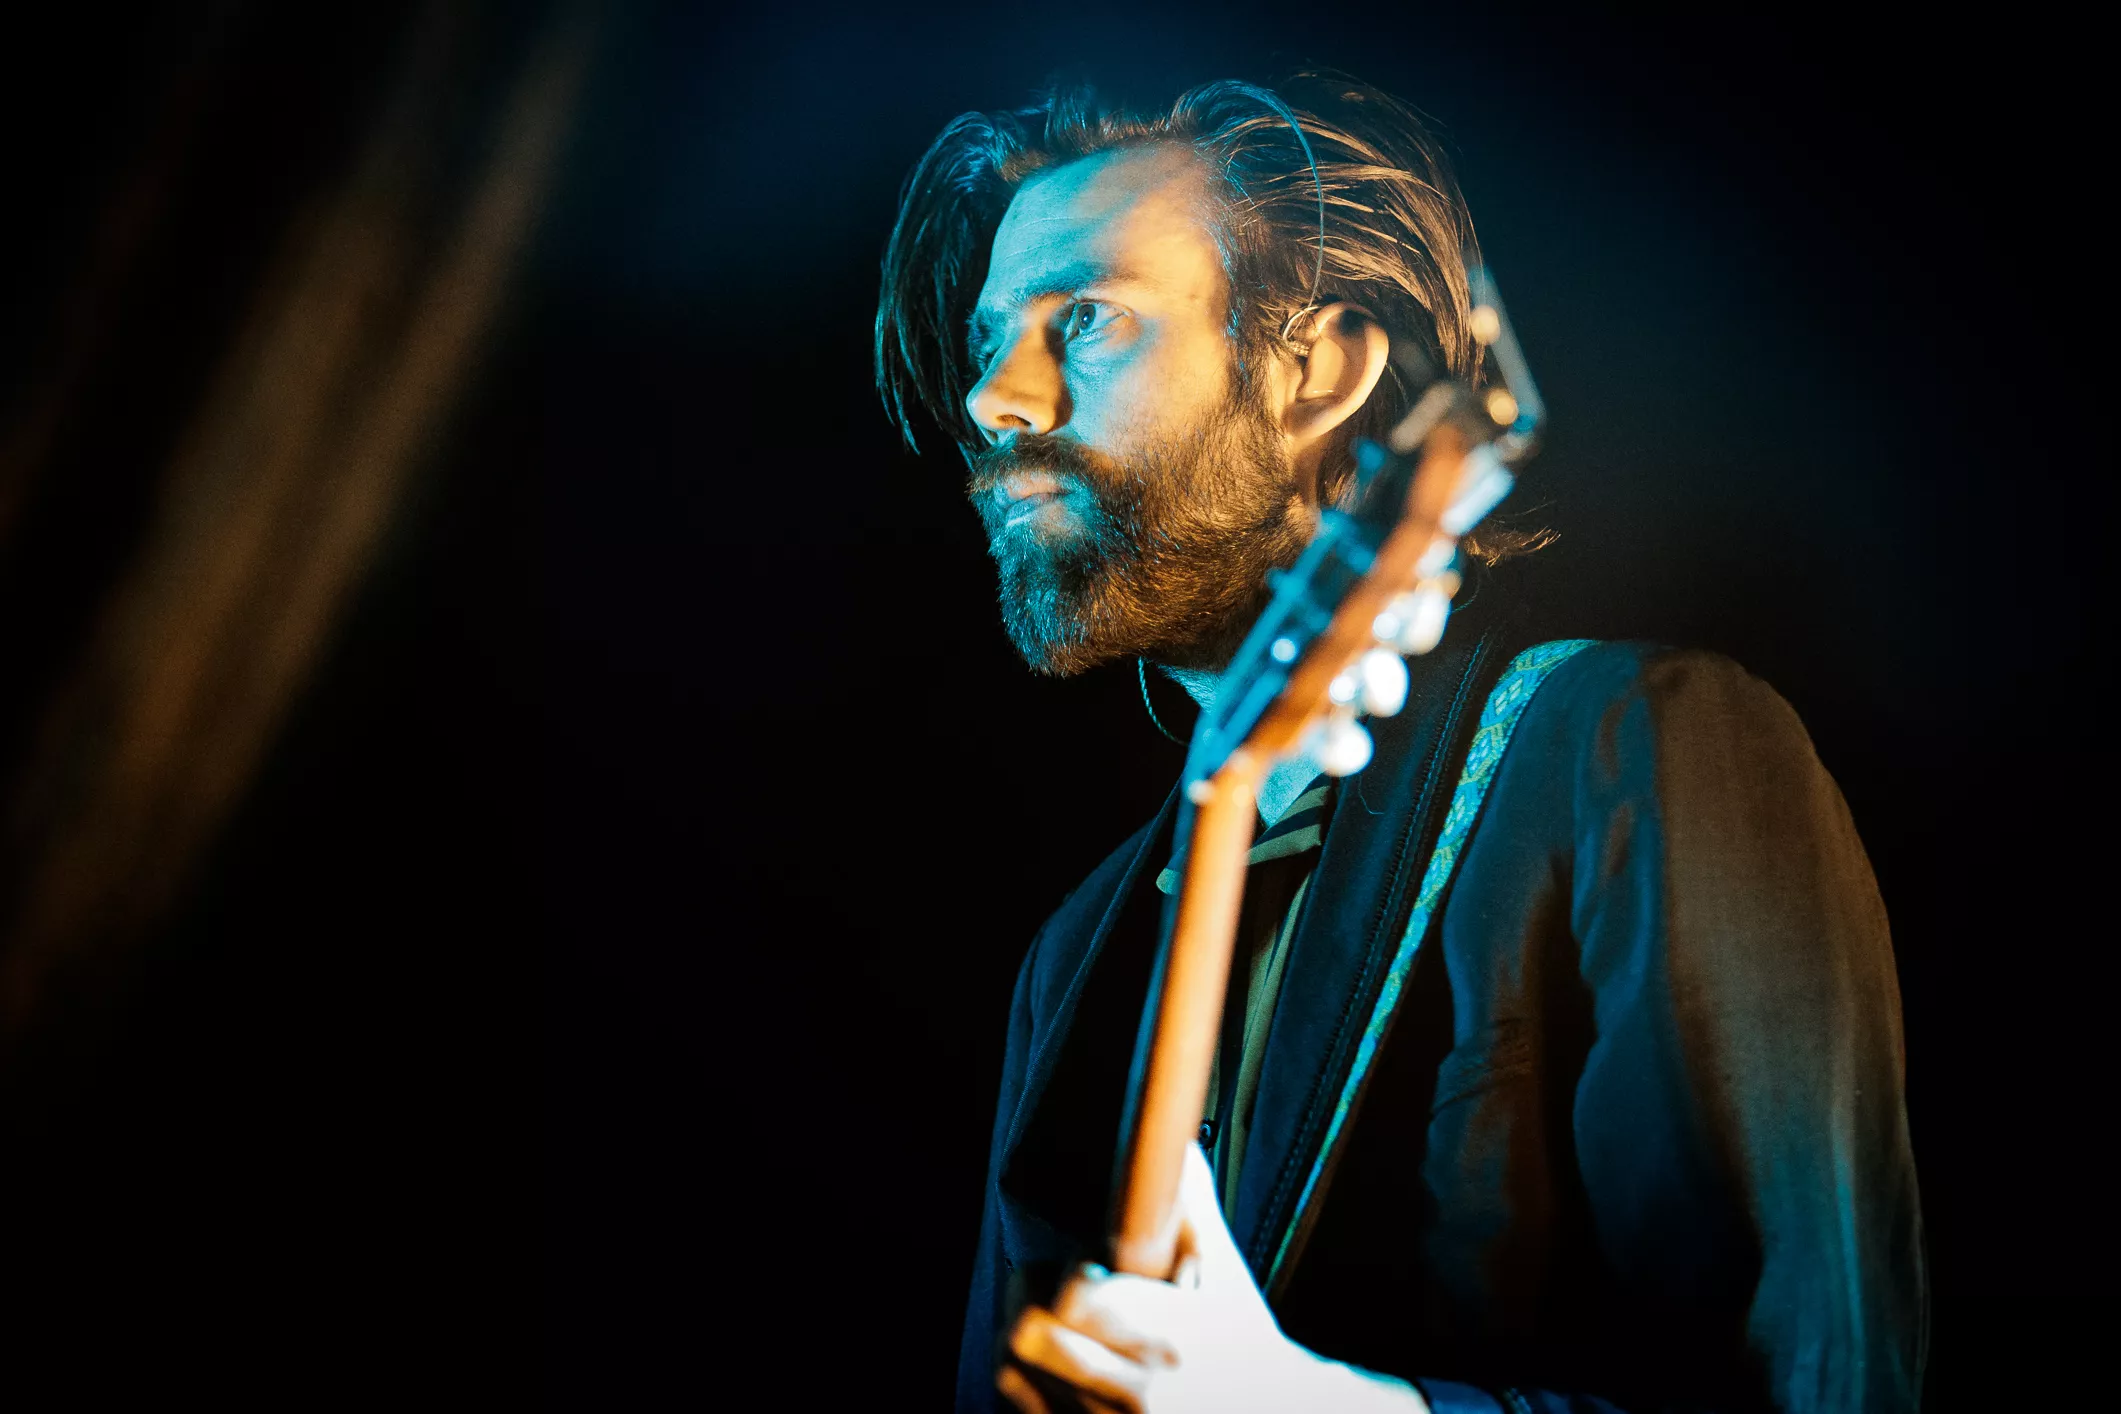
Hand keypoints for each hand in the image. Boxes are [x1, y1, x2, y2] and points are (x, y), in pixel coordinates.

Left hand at [998, 1143, 1427, 1413]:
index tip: (1083, 1263)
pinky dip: (1026, 1385)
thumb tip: (1183, 1144)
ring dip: (1019, 1340)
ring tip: (1044, 1321)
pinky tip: (1049, 1364)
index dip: (1063, 1271)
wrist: (1280, 1413)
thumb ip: (1196, 1211)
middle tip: (1044, 1286)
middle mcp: (1136, 1390)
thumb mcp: (1226, 1278)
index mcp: (1166, 1339)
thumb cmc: (1248, 1344)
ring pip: (1016, 1374)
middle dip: (1026, 1299)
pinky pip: (1027, 1412)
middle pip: (1026, 1334)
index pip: (1068, 1297)